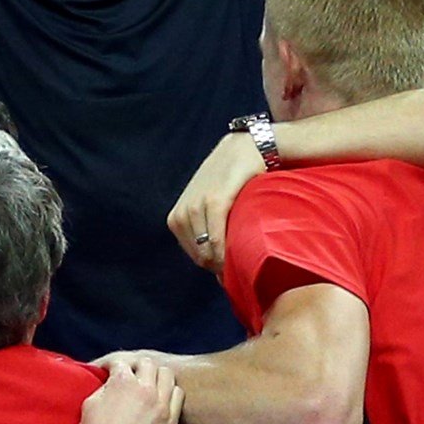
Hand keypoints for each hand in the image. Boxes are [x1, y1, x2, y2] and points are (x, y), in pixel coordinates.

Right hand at [75, 356, 183, 423]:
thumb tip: (111, 384)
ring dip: (156, 377)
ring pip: (167, 375)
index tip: (110, 372)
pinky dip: (170, 393)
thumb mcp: (89, 406)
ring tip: (148, 385)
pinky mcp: (171, 423)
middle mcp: (146, 390)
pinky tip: (161, 400)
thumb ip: (104, 388)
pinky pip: (178, 396)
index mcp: (122, 383)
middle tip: (130, 377)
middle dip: (136, 367)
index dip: (112, 366)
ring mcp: (162, 406)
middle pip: (148, 364)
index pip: (121, 362)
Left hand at [167, 133, 265, 272]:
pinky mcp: (215, 200)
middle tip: (244, 257)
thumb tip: (218, 275)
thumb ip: (207, 232)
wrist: (244, 148)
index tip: (235, 261)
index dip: (216, 265)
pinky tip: (241, 252)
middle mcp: (182, 213)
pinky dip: (226, 253)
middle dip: (220, 266)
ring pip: (208, 253)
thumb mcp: (209, 206)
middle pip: (201, 258)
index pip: (195, 257)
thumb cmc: (231, 182)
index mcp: (177, 218)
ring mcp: (196, 206)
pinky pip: (217, 239)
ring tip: (247, 252)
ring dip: (226, 262)